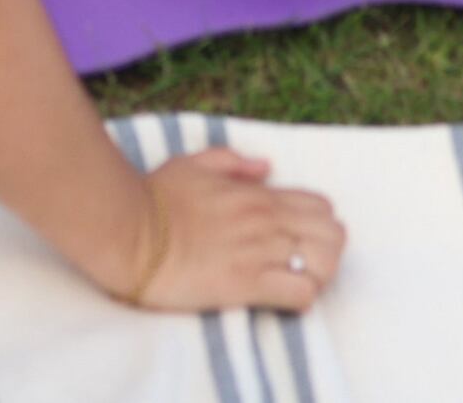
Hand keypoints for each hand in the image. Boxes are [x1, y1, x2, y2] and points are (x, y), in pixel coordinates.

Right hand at [114, 149, 342, 315]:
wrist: (130, 232)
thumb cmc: (154, 198)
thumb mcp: (191, 164)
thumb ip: (232, 162)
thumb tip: (265, 167)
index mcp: (257, 194)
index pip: (321, 206)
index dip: (319, 225)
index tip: (300, 238)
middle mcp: (267, 220)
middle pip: (333, 235)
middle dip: (327, 251)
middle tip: (303, 265)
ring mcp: (261, 252)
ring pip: (325, 264)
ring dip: (318, 276)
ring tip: (296, 283)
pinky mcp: (249, 284)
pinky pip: (302, 294)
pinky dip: (301, 300)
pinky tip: (282, 300)